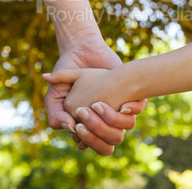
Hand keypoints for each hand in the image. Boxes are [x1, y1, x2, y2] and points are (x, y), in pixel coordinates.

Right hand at [44, 30, 146, 154]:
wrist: (83, 49)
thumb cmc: (67, 73)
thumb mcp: (55, 94)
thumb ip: (55, 113)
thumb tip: (70, 128)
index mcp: (85, 121)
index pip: (89, 143)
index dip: (87, 139)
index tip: (78, 125)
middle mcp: (102, 117)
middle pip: (108, 142)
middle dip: (98, 132)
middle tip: (88, 113)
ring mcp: (115, 106)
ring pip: (123, 129)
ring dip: (113, 122)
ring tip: (99, 105)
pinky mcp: (128, 93)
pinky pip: (136, 109)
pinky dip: (132, 109)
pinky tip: (123, 104)